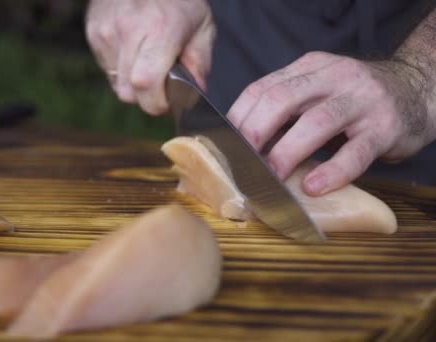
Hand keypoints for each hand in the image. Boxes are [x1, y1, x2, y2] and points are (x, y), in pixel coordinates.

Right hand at [85, 0, 214, 114]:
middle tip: (160, 86)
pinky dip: (121, 69)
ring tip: (147, 62)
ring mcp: (107, 31)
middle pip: (128, 92)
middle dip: (146, 97)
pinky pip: (107, 69)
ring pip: (117, 84)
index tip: (167, 101)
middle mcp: (129, 30)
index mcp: (161, 29)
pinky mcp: (94, 32)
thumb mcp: (202, 25)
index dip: (156, 103)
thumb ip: (200, 62)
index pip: (146, 83)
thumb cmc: (178, 0)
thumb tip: (195, 93)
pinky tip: (133, 50)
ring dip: (133, 84)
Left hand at [227, 51, 435, 195]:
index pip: (264, 87)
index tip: (223, 144)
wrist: (418, 91)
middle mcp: (334, 78)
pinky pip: (357, 151)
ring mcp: (362, 101)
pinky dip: (333, 170)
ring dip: (287, 152)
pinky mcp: (385, 128)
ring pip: (318, 122)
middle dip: (255, 130)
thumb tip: (241, 143)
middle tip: (240, 161)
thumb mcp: (319, 90)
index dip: (239, 116)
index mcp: (310, 68)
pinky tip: (314, 186)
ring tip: (270, 177)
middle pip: (284, 98)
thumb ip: (286, 107)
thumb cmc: (356, 100)